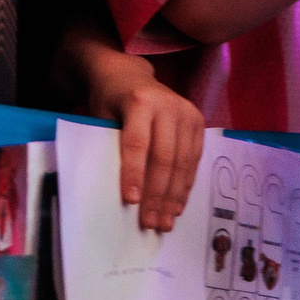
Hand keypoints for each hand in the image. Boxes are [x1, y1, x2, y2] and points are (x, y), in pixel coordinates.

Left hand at [97, 70, 204, 231]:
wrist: (130, 75)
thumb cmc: (110, 102)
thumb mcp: (101, 117)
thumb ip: (110, 147)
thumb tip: (117, 195)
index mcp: (139, 100)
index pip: (137, 143)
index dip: (134, 174)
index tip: (131, 202)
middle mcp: (168, 104)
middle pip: (164, 157)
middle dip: (157, 194)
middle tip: (150, 223)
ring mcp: (187, 112)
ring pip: (182, 162)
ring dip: (173, 197)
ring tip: (165, 223)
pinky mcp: (198, 122)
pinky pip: (194, 160)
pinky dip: (185, 186)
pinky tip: (177, 206)